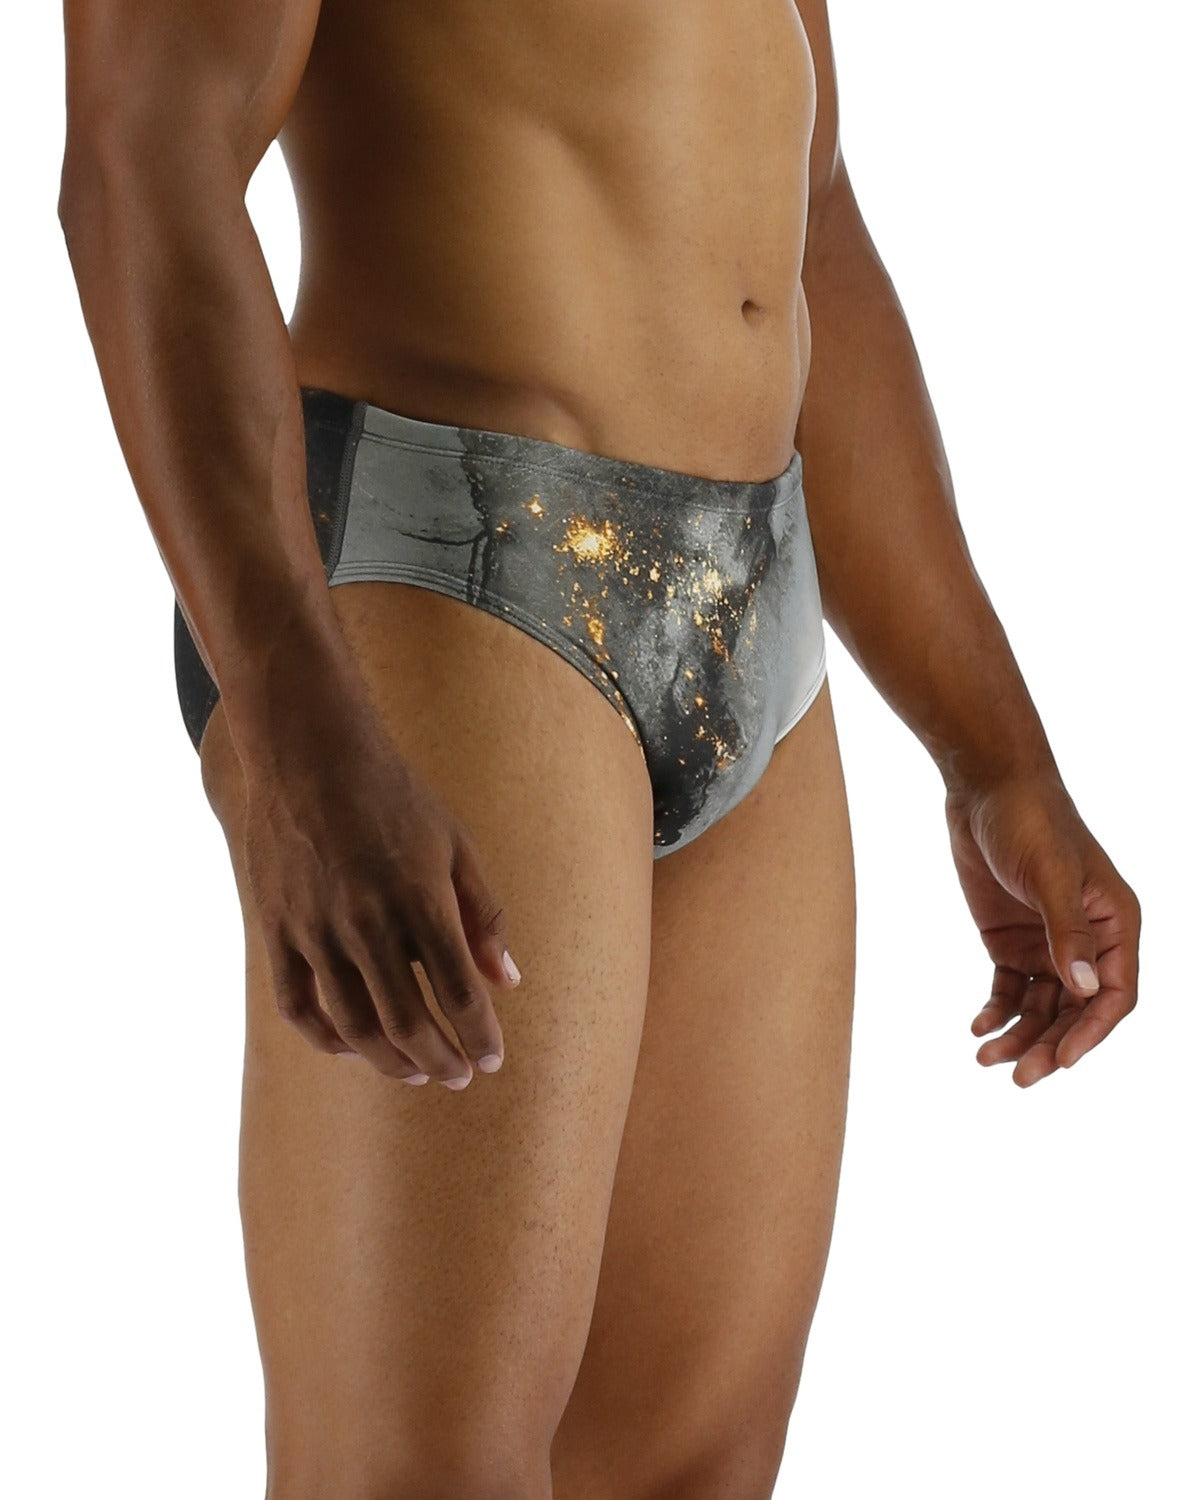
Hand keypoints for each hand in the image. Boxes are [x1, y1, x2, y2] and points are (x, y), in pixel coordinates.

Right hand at [239, 697, 522, 1087]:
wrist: (311, 755)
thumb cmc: (395, 798)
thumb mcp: (455, 846)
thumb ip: (483, 917)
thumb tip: (508, 981)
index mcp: (420, 900)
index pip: (459, 991)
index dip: (480, 1035)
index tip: (492, 1059)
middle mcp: (368, 922)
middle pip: (409, 1022)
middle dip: (441, 1060)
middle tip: (459, 1075)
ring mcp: (316, 929)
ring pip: (354, 1026)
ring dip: (390, 1061)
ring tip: (415, 1072)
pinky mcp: (277, 929)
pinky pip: (298, 1006)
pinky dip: (327, 1039)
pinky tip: (354, 1047)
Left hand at [943, 769, 1139, 1086]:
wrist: (985, 787)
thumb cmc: (1030, 820)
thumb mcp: (1052, 875)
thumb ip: (1068, 933)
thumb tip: (1084, 989)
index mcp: (1115, 924)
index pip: (1115, 994)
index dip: (1091, 1031)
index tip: (1061, 1061)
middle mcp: (1087, 940)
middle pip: (1076, 1010)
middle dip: (1050, 1044)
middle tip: (1019, 1077)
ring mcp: (1048, 942)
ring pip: (1041, 1006)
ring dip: (1019, 1034)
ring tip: (985, 1057)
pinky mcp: (1011, 940)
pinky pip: (1010, 989)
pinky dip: (997, 1011)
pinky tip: (978, 1027)